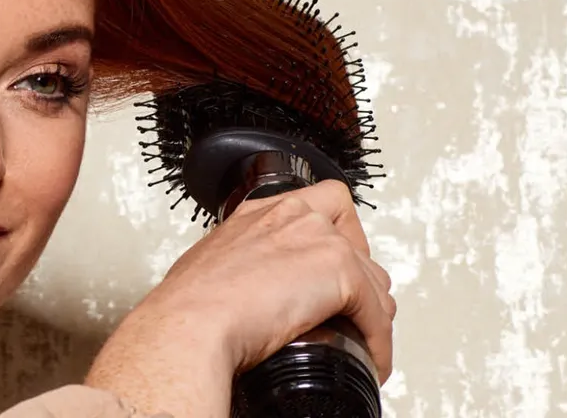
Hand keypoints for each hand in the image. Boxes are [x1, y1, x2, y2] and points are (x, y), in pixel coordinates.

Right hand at [85, 180, 393, 416]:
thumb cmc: (188, 310)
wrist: (190, 326)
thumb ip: (238, 270)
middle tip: (350, 314)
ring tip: (362, 340)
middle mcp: (291, 216)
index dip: (337, 240)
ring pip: (372, 277)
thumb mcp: (211, 271)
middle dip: (359, 282)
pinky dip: (378, 340)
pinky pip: (376, 311)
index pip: (320, 207)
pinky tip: (370, 359)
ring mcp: (318, 239)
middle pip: (355, 243)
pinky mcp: (339, 270)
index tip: (331, 271)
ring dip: (372, 313)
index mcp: (260, 214)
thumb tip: (246, 299)